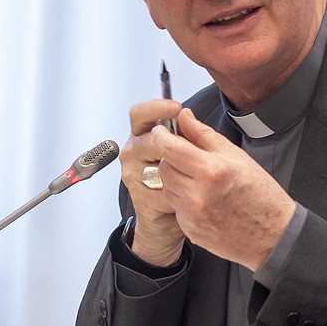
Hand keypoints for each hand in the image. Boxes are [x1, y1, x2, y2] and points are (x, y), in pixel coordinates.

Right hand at [121, 98, 186, 265]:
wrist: (173, 217)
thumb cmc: (183, 178)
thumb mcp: (193, 151)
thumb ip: (190, 133)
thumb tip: (187, 114)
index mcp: (143, 134)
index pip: (139, 114)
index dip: (156, 108)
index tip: (175, 108)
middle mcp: (133, 151)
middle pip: (149, 140)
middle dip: (173, 148)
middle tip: (191, 156)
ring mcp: (133, 175)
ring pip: (157, 166)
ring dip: (179, 173)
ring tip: (189, 178)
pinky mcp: (139, 197)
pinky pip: (163, 191)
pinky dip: (179, 194)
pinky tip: (184, 195)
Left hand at [147, 108, 295, 270]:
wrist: (273, 234)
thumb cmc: (261, 194)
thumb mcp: (238, 157)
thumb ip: (205, 135)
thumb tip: (184, 116)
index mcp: (212, 171)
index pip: (170, 148)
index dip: (161, 136)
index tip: (162, 131)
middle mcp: (198, 195)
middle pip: (164, 169)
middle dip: (170, 159)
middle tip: (186, 157)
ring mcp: (192, 215)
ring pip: (168, 189)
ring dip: (176, 180)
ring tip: (199, 180)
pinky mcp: (190, 230)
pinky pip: (176, 208)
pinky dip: (184, 200)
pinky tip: (204, 200)